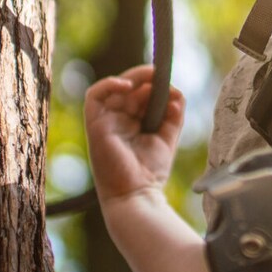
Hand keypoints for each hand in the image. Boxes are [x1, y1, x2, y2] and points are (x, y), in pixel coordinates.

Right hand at [84, 65, 185, 200]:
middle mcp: (117, 119)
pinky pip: (94, 96)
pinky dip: (109, 84)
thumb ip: (173, 115)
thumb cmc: (150, 172)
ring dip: (132, 78)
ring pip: (113, 87)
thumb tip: (177, 93)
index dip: (153, 85)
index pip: (139, 94)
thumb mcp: (168, 137)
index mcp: (133, 122)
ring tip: (150, 79)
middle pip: (127, 88)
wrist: (137, 194)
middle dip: (145, 79)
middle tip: (161, 76)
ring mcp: (105, 121)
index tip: (170, 84)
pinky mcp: (94, 125)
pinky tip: (128, 86)